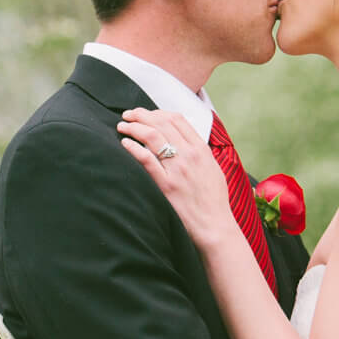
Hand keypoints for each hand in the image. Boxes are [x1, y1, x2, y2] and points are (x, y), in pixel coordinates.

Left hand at [118, 108, 233, 250]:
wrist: (215, 226)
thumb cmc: (214, 200)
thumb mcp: (213, 168)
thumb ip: (199, 152)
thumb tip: (183, 140)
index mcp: (201, 149)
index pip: (177, 119)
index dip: (157, 112)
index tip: (146, 113)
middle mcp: (190, 155)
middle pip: (162, 122)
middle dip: (141, 114)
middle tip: (128, 114)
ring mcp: (178, 169)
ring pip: (152, 136)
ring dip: (134, 127)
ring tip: (122, 126)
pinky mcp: (166, 186)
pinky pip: (146, 160)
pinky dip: (133, 147)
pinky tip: (125, 143)